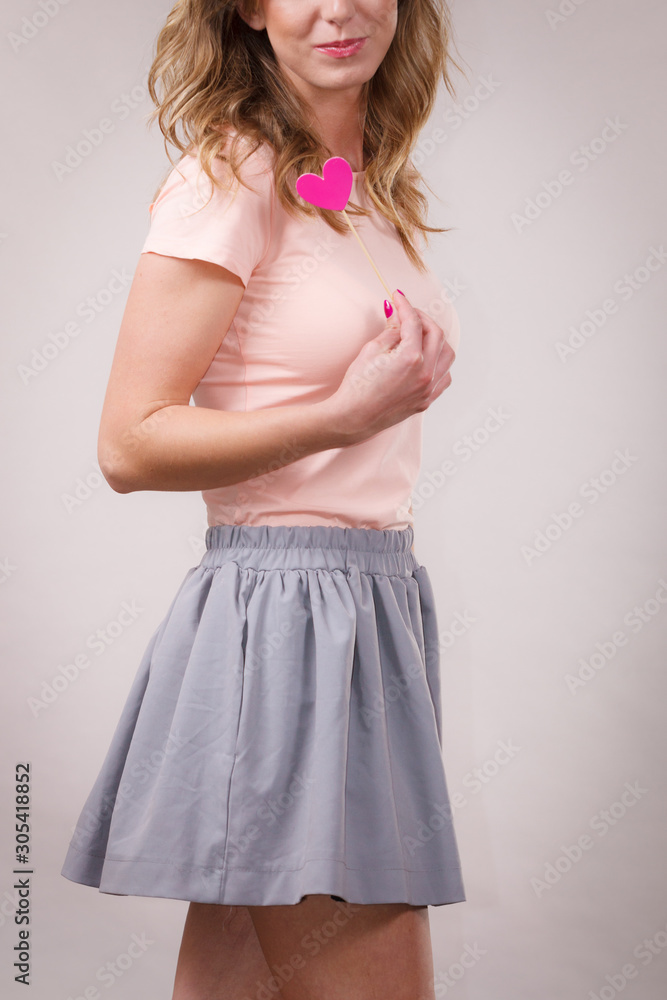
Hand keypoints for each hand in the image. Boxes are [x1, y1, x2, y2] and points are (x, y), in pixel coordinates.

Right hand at [326, 290, 455, 443]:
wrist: (354, 418)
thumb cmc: (357, 386)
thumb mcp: (371, 351)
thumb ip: (391, 330)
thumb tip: (399, 316)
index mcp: (410, 358)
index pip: (413, 322)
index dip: (405, 305)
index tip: (398, 297)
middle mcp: (425, 373)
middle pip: (436, 334)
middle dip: (422, 318)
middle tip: (407, 313)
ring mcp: (428, 388)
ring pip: (447, 354)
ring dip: (436, 339)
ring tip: (418, 334)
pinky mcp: (427, 400)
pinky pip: (444, 375)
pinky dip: (439, 362)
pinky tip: (425, 358)